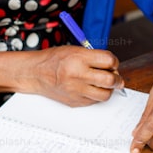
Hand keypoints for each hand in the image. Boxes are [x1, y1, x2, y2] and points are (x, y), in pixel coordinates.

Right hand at [0, 46, 123, 105]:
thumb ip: (93, 57)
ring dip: (108, 89)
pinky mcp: (75, 101)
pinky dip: (96, 95)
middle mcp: (78, 75)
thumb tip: (112, 66)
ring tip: (104, 84)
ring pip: (105, 94)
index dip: (114, 62)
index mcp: (79, 58)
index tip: (113, 63)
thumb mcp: (74, 50)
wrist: (35, 74)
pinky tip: (91, 88)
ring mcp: (77, 90)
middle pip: (110, 80)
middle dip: (117, 79)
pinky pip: (94, 101)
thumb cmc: (54, 60)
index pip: (109, 60)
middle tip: (117, 78)